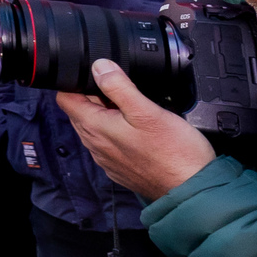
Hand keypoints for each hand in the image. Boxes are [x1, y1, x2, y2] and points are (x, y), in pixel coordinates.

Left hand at [58, 59, 216, 199]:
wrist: (192, 190)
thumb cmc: (173, 152)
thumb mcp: (146, 111)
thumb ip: (119, 86)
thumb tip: (98, 66)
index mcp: (94, 128)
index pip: (65, 99)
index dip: (75, 82)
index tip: (95, 75)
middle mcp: (95, 145)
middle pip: (80, 111)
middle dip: (93, 96)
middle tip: (121, 90)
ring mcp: (106, 159)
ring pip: (95, 127)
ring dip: (107, 113)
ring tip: (133, 108)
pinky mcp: (120, 167)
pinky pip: (109, 143)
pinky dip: (118, 131)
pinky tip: (139, 129)